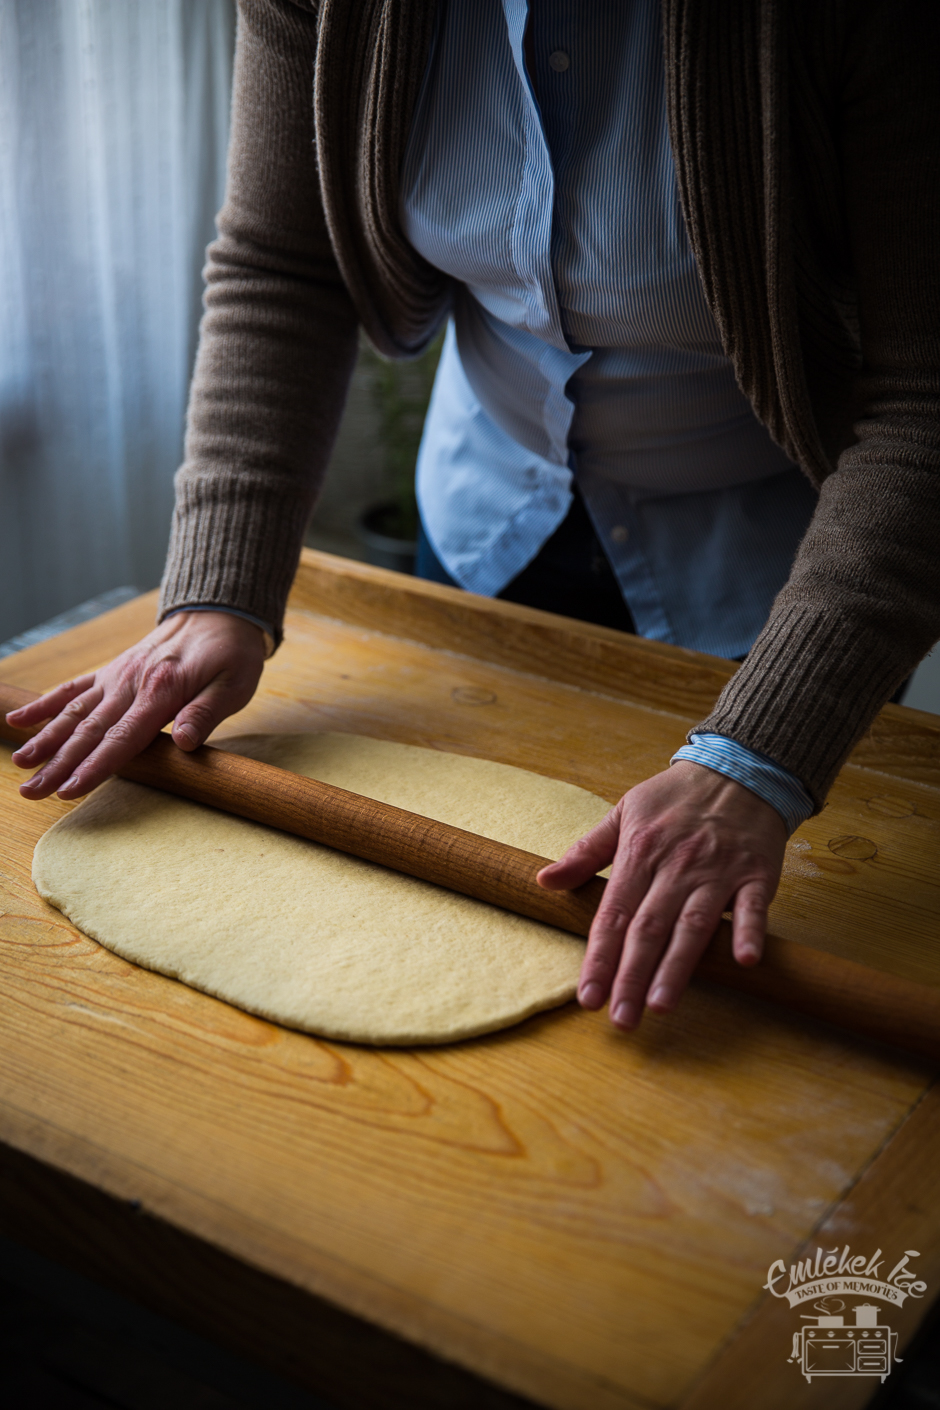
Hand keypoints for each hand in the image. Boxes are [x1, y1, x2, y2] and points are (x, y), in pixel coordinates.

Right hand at [5, 611, 266, 800]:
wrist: (218, 611)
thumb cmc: (231, 654)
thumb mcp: (235, 683)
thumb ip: (207, 713)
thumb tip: (186, 744)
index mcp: (161, 691)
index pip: (122, 738)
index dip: (94, 766)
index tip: (68, 789)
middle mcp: (130, 683)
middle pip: (89, 731)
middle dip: (57, 764)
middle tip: (31, 792)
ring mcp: (117, 676)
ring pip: (74, 712)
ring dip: (45, 740)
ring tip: (20, 765)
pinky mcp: (112, 671)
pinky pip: (73, 688)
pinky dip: (46, 704)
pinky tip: (18, 719)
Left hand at [537, 761, 786, 1029]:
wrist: (738, 769)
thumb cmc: (675, 797)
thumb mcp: (623, 813)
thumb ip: (586, 852)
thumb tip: (544, 880)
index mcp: (639, 853)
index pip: (613, 914)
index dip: (599, 957)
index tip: (587, 996)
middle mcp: (676, 866)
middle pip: (648, 928)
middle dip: (631, 976)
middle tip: (620, 1019)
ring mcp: (717, 871)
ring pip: (693, 924)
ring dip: (676, 966)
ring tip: (659, 1005)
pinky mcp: (756, 873)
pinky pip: (753, 906)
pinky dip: (749, 931)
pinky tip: (744, 960)